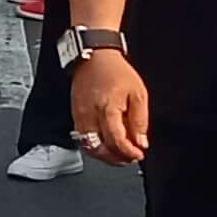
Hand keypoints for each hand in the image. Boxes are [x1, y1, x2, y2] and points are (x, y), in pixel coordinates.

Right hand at [72, 50, 149, 165]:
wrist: (94, 57)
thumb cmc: (115, 71)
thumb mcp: (138, 93)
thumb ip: (140, 120)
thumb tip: (140, 142)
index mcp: (107, 108)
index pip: (116, 141)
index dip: (128, 152)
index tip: (138, 154)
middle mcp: (90, 115)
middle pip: (100, 149)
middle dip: (116, 158)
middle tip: (130, 157)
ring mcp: (80, 117)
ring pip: (89, 147)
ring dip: (105, 155)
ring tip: (119, 153)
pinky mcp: (75, 116)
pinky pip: (83, 139)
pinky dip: (95, 146)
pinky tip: (106, 144)